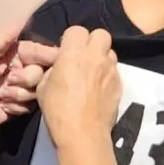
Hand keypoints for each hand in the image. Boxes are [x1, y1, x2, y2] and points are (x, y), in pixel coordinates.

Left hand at [0, 19, 59, 135]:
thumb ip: (6, 35)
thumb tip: (27, 15)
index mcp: (15, 54)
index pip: (40, 51)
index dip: (49, 56)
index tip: (55, 60)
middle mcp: (22, 69)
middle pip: (42, 72)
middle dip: (26, 78)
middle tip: (9, 80)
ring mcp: (22, 89)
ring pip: (37, 90)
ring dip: (19, 93)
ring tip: (1, 95)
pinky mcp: (21, 107)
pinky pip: (32, 106)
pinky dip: (16, 106)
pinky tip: (3, 105)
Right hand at [38, 26, 120, 151]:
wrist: (82, 134)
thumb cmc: (58, 110)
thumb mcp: (43, 87)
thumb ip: (53, 70)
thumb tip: (59, 67)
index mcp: (74, 52)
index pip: (76, 30)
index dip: (70, 40)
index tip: (65, 52)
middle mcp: (96, 56)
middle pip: (100, 34)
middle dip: (91, 42)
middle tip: (82, 57)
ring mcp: (111, 69)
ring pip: (110, 52)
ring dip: (101, 57)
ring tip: (92, 72)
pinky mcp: (120, 84)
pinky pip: (114, 70)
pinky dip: (107, 74)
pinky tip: (99, 88)